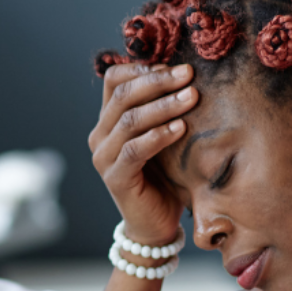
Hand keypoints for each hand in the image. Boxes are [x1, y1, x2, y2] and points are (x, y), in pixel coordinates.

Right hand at [89, 63, 198, 245]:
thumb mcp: (164, 135)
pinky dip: (159, 136)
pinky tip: (181, 128)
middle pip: (123, 95)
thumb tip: (188, 73)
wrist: (157, 224)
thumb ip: (164, 109)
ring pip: (129, 120)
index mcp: (108, 119)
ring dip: (163, 106)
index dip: (143, 68)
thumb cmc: (165, 176)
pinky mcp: (115, 178)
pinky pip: (134, 150)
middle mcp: (100, 135)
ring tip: (192, 97)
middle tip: (189, 75)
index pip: (114, 79)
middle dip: (158, 81)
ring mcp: (104, 158)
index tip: (176, 66)